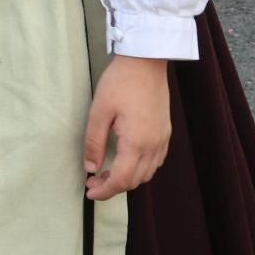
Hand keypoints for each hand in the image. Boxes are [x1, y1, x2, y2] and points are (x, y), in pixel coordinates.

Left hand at [84, 55, 171, 200]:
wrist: (146, 62)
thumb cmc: (120, 82)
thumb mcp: (99, 111)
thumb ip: (93, 141)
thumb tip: (90, 167)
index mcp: (137, 143)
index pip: (121, 179)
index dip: (104, 190)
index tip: (89, 192)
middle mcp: (154, 146)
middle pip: (135, 180)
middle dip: (113, 187)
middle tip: (92, 182)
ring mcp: (163, 140)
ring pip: (147, 173)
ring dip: (127, 179)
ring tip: (106, 173)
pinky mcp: (165, 132)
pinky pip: (155, 161)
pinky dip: (140, 168)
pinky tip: (126, 161)